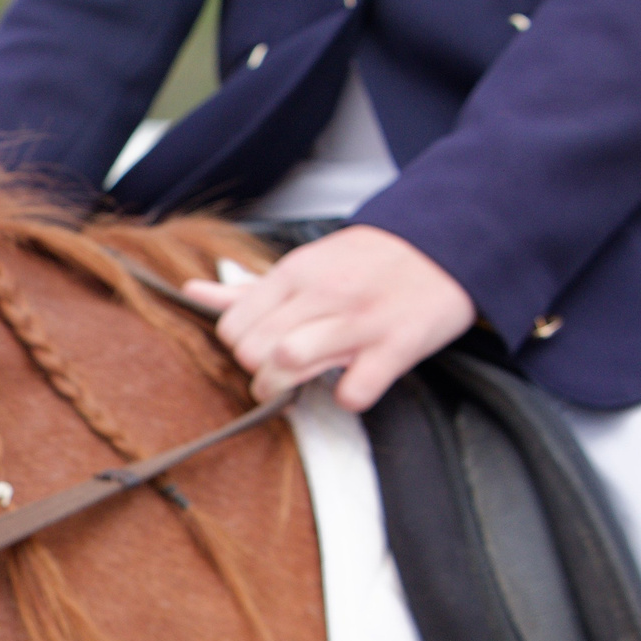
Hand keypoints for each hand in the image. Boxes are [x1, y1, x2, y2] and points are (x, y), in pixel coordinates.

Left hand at [181, 225, 475, 412]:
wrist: (447, 243)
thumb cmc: (370, 262)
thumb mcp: (306, 264)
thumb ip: (249, 287)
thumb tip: (193, 292)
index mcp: (296, 274)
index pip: (232, 326)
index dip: (239, 348)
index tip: (259, 350)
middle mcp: (323, 295)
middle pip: (253, 350)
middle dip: (256, 372)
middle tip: (277, 374)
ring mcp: (360, 321)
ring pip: (288, 362)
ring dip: (287, 387)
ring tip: (301, 385)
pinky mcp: (398, 345)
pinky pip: (355, 391)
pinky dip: (349, 398)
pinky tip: (354, 385)